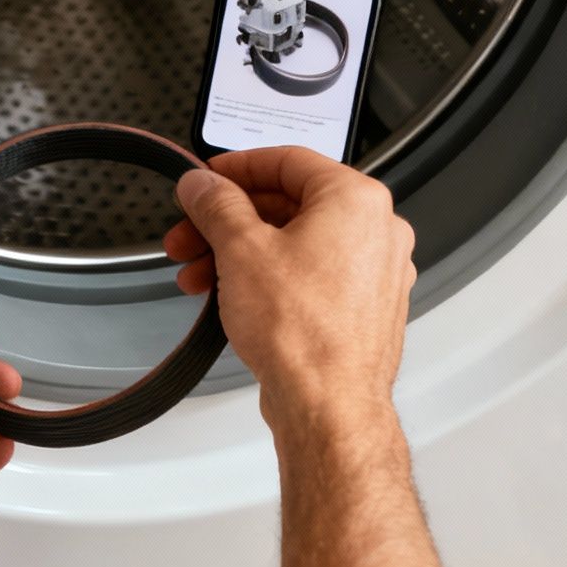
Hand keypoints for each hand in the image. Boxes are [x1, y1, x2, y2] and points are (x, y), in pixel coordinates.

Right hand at [163, 146, 414, 427]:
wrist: (329, 406)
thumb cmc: (304, 334)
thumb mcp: (242, 250)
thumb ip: (217, 205)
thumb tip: (203, 185)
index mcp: (357, 201)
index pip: (289, 160)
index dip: (236, 167)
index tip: (206, 179)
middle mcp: (377, 232)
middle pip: (289, 206)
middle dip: (228, 221)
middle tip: (189, 233)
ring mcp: (374, 273)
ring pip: (296, 245)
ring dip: (240, 254)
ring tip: (198, 275)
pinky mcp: (363, 310)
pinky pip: (310, 278)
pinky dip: (269, 280)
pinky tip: (231, 296)